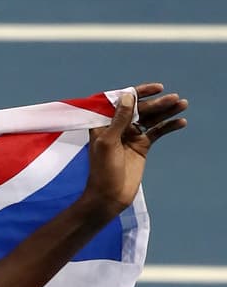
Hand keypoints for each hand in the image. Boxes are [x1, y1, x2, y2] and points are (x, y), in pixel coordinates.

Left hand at [83, 82, 187, 217]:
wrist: (109, 197)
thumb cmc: (103, 171)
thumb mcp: (108, 142)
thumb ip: (119, 119)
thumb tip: (128, 96)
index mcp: (105, 123)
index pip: (122, 101)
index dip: (138, 92)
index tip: (156, 88)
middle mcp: (118, 127)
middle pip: (140, 109)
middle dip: (157, 103)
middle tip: (174, 98)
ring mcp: (131, 136)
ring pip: (151, 118)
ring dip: (167, 111)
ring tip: (182, 104)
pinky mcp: (142, 146)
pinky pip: (157, 131)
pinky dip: (168, 126)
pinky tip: (181, 122)